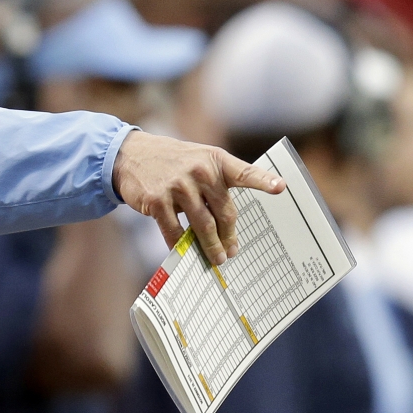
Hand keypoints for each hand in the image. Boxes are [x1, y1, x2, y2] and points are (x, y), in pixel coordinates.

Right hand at [112, 131, 285, 264]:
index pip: (244, 172)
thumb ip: (218, 184)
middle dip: (229, 236)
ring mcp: (178, 185)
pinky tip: (184, 251)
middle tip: (232, 252)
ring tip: (216, 258)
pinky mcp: (157, 200)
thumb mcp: (199, 160)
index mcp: (215, 160)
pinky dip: (181, 244)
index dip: (263, 181)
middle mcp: (199, 171)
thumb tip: (228, 226)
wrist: (131, 155)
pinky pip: (175, 231)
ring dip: (210, 246)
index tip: (281, 187)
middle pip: (224, 212)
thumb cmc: (173, 161)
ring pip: (202, 225)